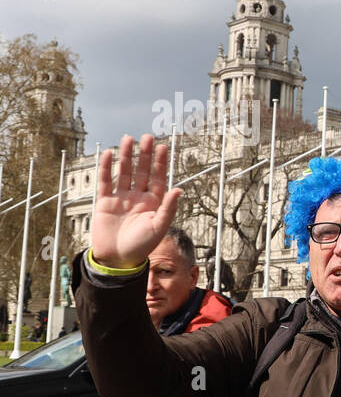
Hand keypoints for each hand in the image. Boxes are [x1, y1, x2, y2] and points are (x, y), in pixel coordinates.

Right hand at [90, 134, 180, 268]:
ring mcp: (121, 198)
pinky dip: (106, 168)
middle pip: (142, 171)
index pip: (158, 178)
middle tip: (147, 137)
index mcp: (154, 202)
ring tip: (128, 139)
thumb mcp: (159, 227)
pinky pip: (105, 182)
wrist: (118, 259)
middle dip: (145, 155)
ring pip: (124, 172)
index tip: (162, 146)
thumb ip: (168, 208)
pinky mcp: (104, 202)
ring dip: (126, 156)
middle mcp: (138, 197)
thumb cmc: (142, 246)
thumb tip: (179, 189)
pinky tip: (109, 153)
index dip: (160, 162)